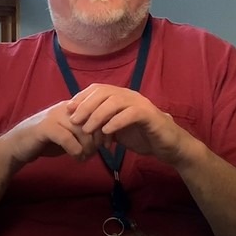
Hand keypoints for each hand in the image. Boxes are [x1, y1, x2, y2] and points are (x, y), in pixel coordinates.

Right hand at [0, 100, 103, 165]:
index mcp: (72, 108)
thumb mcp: (68, 137)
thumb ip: (83, 135)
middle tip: (93, 154)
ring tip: (84, 158)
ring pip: (82, 130)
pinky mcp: (45, 128)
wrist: (17, 145)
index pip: (97, 113)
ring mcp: (54, 117)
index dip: (106, 130)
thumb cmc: (44, 142)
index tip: (108, 145)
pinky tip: (76, 158)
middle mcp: (65, 109)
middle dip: (97, 141)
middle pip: (92, 122)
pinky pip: (68, 138)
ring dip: (87, 148)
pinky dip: (75, 151)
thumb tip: (104, 141)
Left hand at [67, 84, 191, 165]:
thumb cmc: (141, 136)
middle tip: (74, 120)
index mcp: (121, 96)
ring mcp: (140, 103)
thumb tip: (79, 125)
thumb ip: (100, 124)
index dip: (81, 98)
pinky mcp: (149, 115)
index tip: (68, 110)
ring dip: (98, 115)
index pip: (97, 89)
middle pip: (103, 93)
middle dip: (86, 105)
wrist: (167, 146)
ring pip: (115, 102)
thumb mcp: (116, 129)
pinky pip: (131, 114)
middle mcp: (129, 95)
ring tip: (87, 129)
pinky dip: (116, 122)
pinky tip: (106, 131)